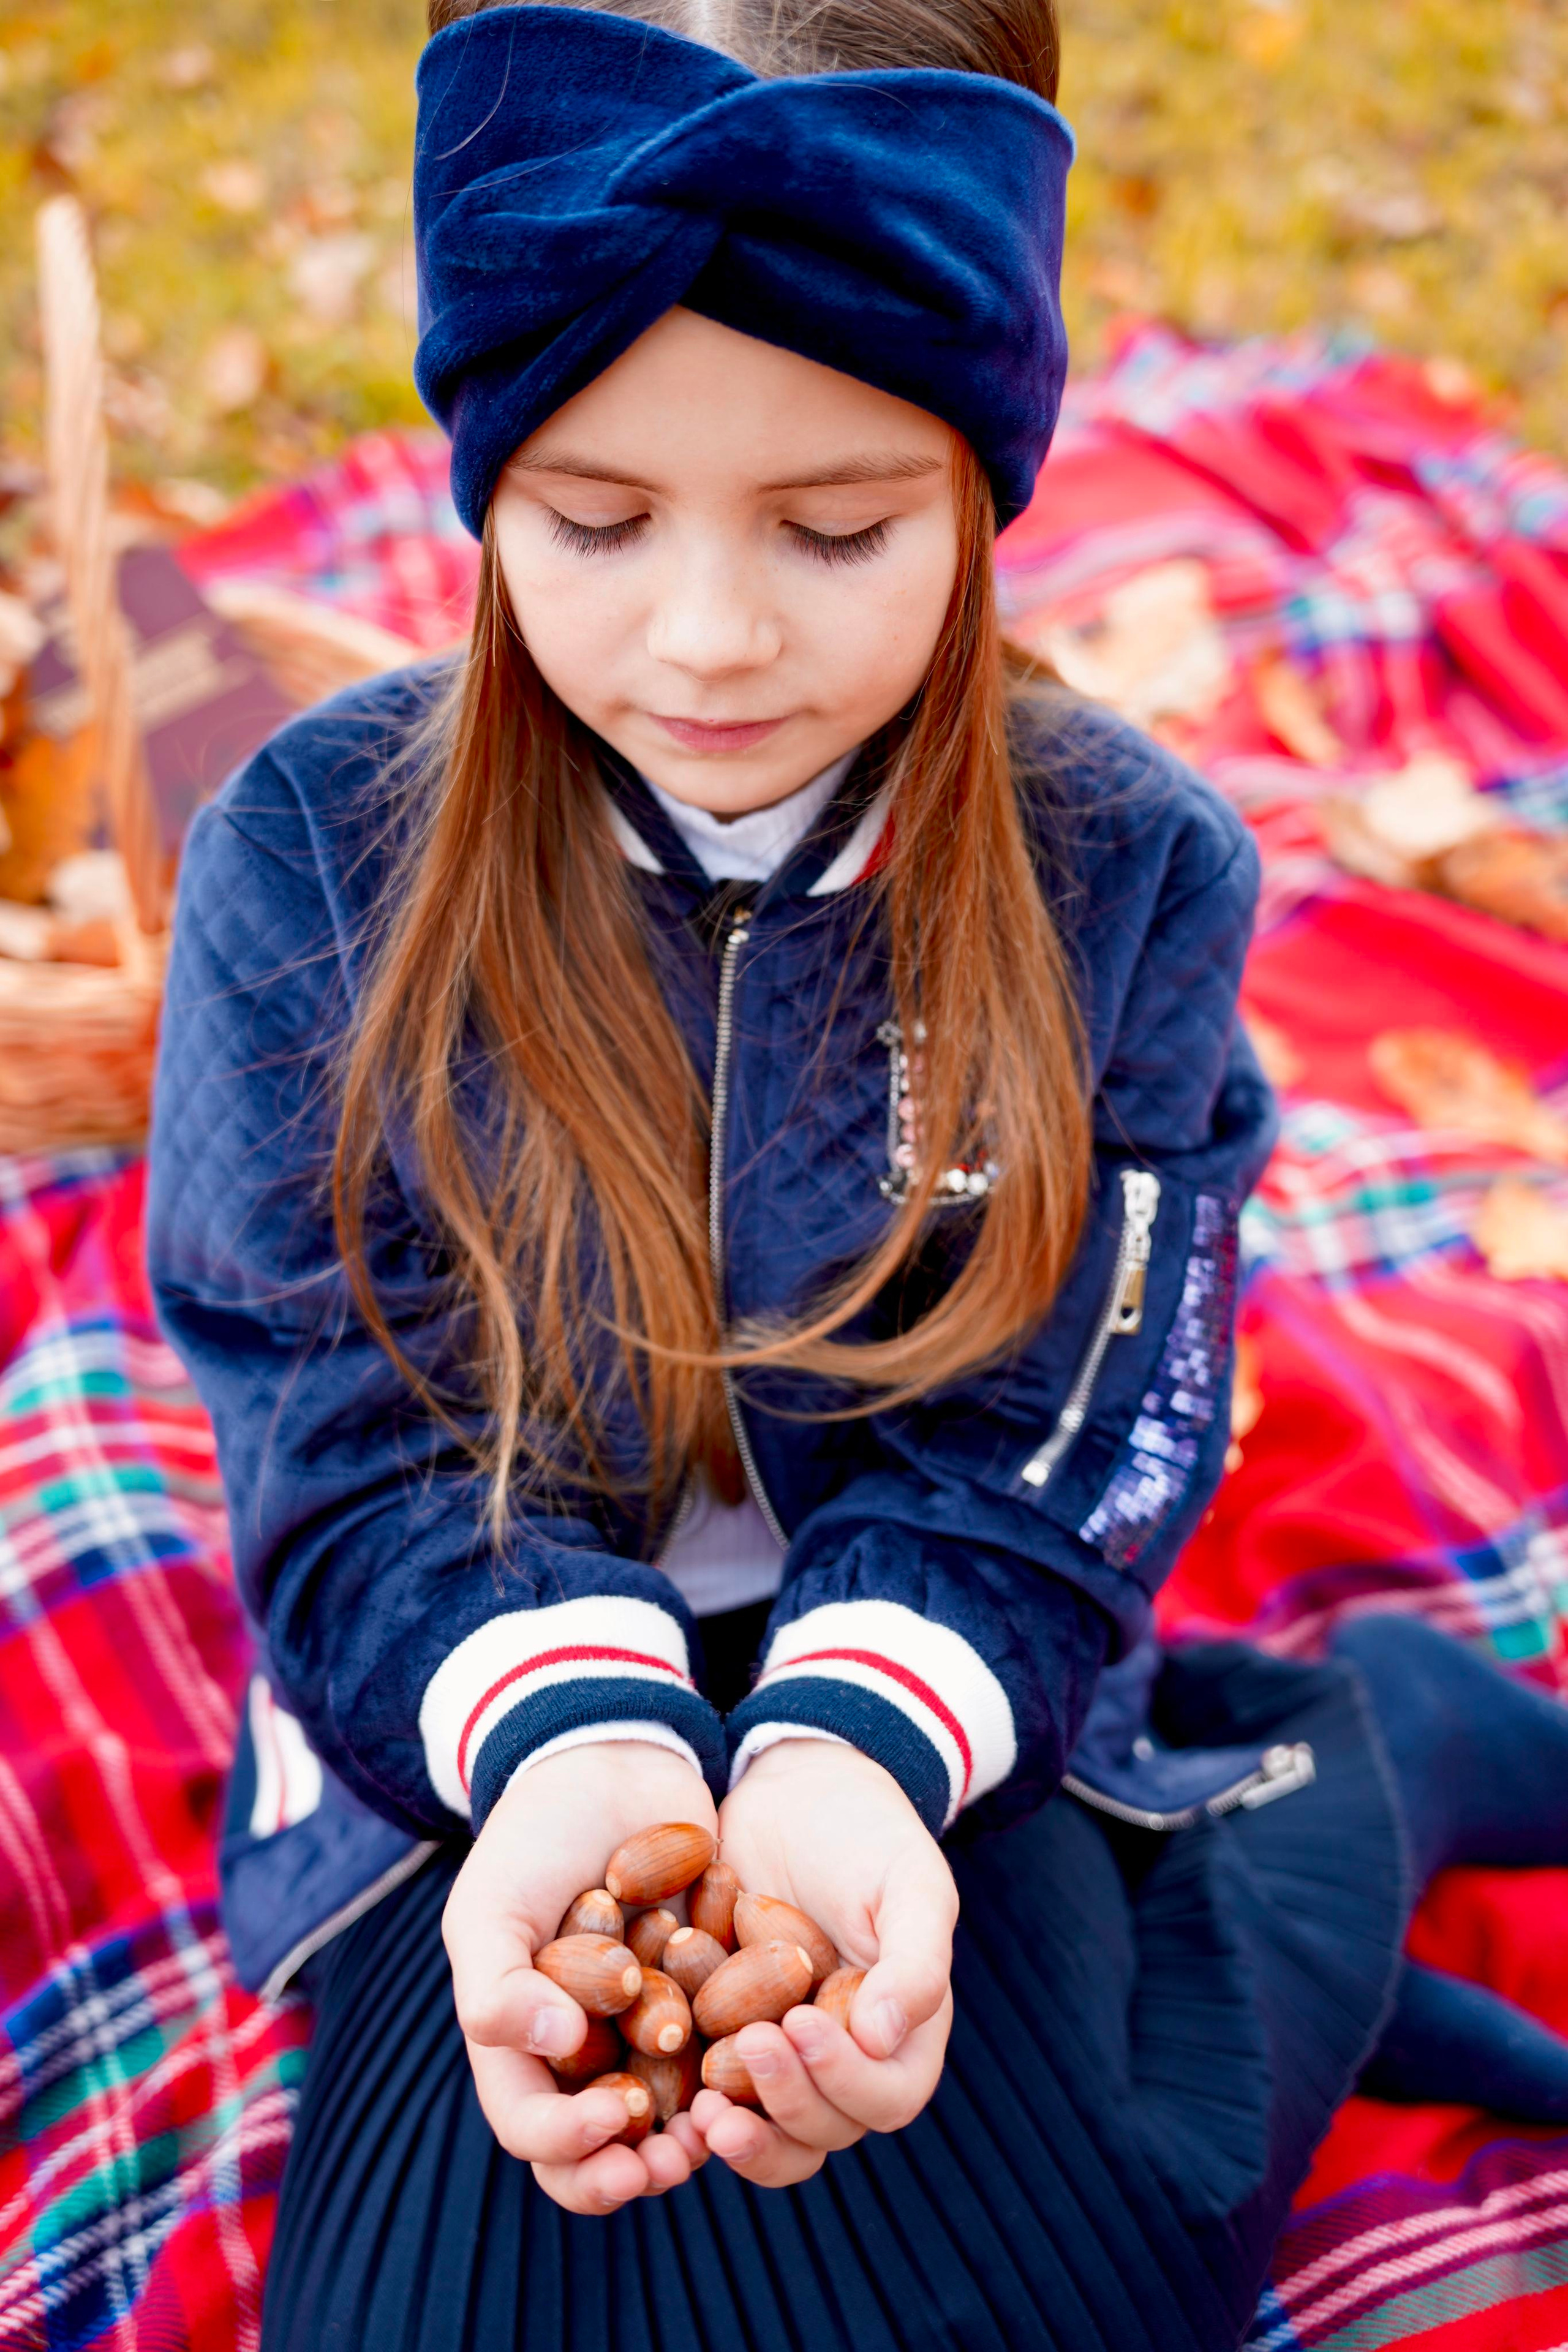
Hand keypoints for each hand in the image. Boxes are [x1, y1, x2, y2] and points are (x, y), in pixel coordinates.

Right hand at [442, 1739, 717, 2213]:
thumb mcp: (492, 1903)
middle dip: (636, 2166)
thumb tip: (555, 2045)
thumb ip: (497, 1985)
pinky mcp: (708, 1998)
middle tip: (677, 2155)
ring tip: (725, 2122)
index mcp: (521, 2043)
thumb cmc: (534, 1836)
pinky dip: (741, 2071)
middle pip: (602, 2149)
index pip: (533, 2129)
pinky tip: (765, 2060)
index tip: (612, 2123)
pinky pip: (725, 2053)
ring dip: (696, 2133)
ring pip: (670, 2114)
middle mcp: (586, 2052)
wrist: (613, 1763)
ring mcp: (649, 2028)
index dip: (567, 2147)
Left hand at [691, 1739, 956, 2187]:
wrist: (793, 1795)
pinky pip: (709, 2095)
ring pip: (767, 2134)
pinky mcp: (720, 2044)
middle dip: (785, 2104)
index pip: (885, 2095)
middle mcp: (842, 2066)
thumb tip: (882, 2039)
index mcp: (900, 2037)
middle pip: (823, 2129)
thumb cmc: (868, 1834)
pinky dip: (689, 2109)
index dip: (846, 2078)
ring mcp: (779, 2062)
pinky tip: (657, 2093)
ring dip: (739, 2136)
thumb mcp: (911, 1883)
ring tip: (702, 2112)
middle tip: (747, 2048)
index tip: (801, 2024)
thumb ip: (913, 1961)